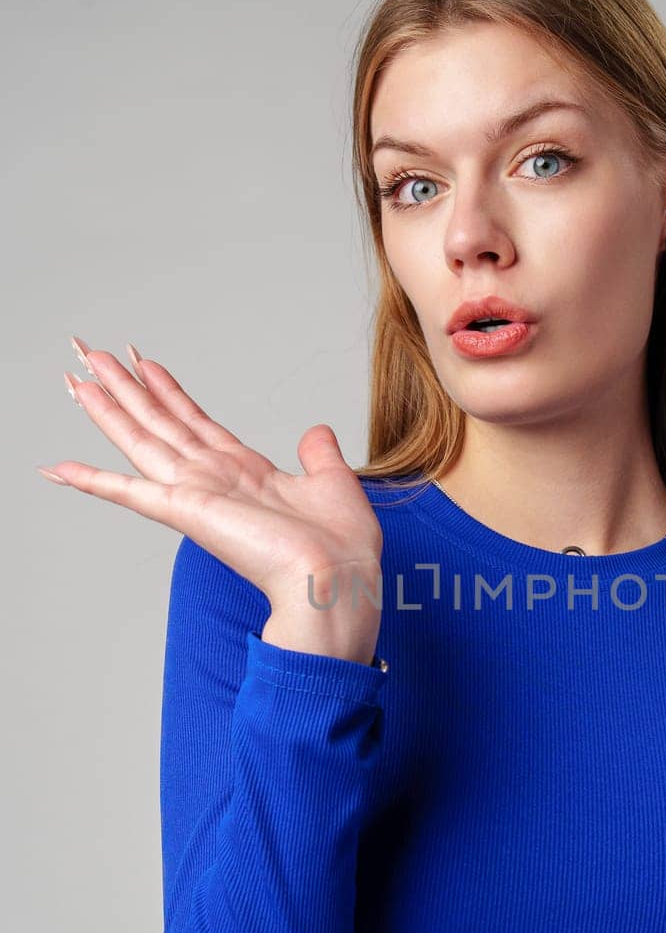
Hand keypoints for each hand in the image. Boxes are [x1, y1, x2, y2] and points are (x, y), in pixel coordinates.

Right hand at [37, 339, 384, 621]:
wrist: (335, 580)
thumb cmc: (339, 547)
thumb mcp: (332, 482)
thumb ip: (318, 454)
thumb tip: (316, 431)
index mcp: (245, 472)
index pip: (195, 421)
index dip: (168, 390)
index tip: (143, 362)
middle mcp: (214, 479)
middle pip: (158, 421)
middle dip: (124, 386)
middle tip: (89, 352)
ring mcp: (196, 494)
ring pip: (140, 439)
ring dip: (106, 407)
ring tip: (75, 377)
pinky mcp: (185, 511)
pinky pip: (128, 492)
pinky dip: (92, 480)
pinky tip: (59, 467)